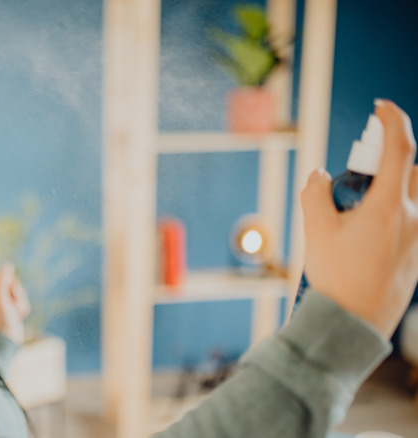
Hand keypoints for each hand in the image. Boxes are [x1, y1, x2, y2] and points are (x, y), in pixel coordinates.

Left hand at [0, 262, 30, 343]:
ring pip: (18, 292)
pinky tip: (19, 316)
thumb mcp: (1, 297)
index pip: (1, 275)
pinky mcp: (10, 310)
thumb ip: (3, 280)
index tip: (11, 290)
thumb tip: (7, 265)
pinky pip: (20, 302)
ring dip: (21, 301)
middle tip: (15, 302)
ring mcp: (2, 304)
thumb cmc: (2, 319)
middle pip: (11, 283)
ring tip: (17, 312)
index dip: (10, 281)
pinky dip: (22, 308)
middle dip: (17, 292)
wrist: (7, 341)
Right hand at [301, 99, 417, 337]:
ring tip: (359, 210)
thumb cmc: (335, 278)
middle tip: (357, 173)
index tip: (380, 108)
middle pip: (411, 170)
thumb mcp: (316, 231)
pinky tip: (365, 238)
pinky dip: (392, 214)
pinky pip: (412, 221)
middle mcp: (413, 218)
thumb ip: (315, 194)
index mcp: (387, 208)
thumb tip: (319, 175)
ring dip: (391, 189)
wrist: (352, 323)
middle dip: (387, 161)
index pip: (400, 148)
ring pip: (413, 196)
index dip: (392, 120)